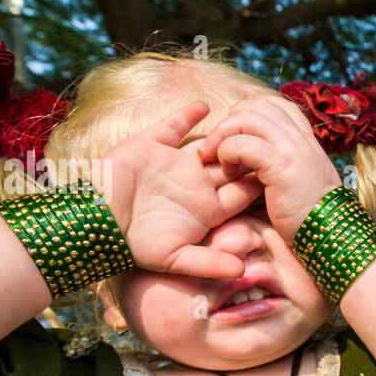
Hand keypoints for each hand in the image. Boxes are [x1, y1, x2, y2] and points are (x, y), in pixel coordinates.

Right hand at [91, 102, 261, 278]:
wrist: (95, 225)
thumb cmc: (136, 246)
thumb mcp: (176, 258)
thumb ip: (209, 263)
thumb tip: (242, 270)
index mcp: (208, 208)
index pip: (244, 192)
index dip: (261, 182)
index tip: (280, 172)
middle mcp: (196, 183)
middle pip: (234, 164)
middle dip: (251, 153)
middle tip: (268, 141)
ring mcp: (175, 163)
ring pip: (210, 142)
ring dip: (226, 132)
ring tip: (243, 120)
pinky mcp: (151, 145)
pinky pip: (174, 125)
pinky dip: (189, 114)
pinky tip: (204, 106)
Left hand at [197, 95, 341, 240]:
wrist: (331, 230)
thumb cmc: (311, 211)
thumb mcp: (304, 175)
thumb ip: (288, 158)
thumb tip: (262, 151)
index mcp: (305, 137)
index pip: (274, 104)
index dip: (250, 110)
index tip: (238, 132)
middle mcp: (298, 136)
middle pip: (255, 105)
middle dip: (229, 121)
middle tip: (218, 146)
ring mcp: (290, 148)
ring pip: (246, 118)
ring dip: (222, 135)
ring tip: (216, 157)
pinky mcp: (279, 165)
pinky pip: (242, 144)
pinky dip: (226, 152)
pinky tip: (226, 170)